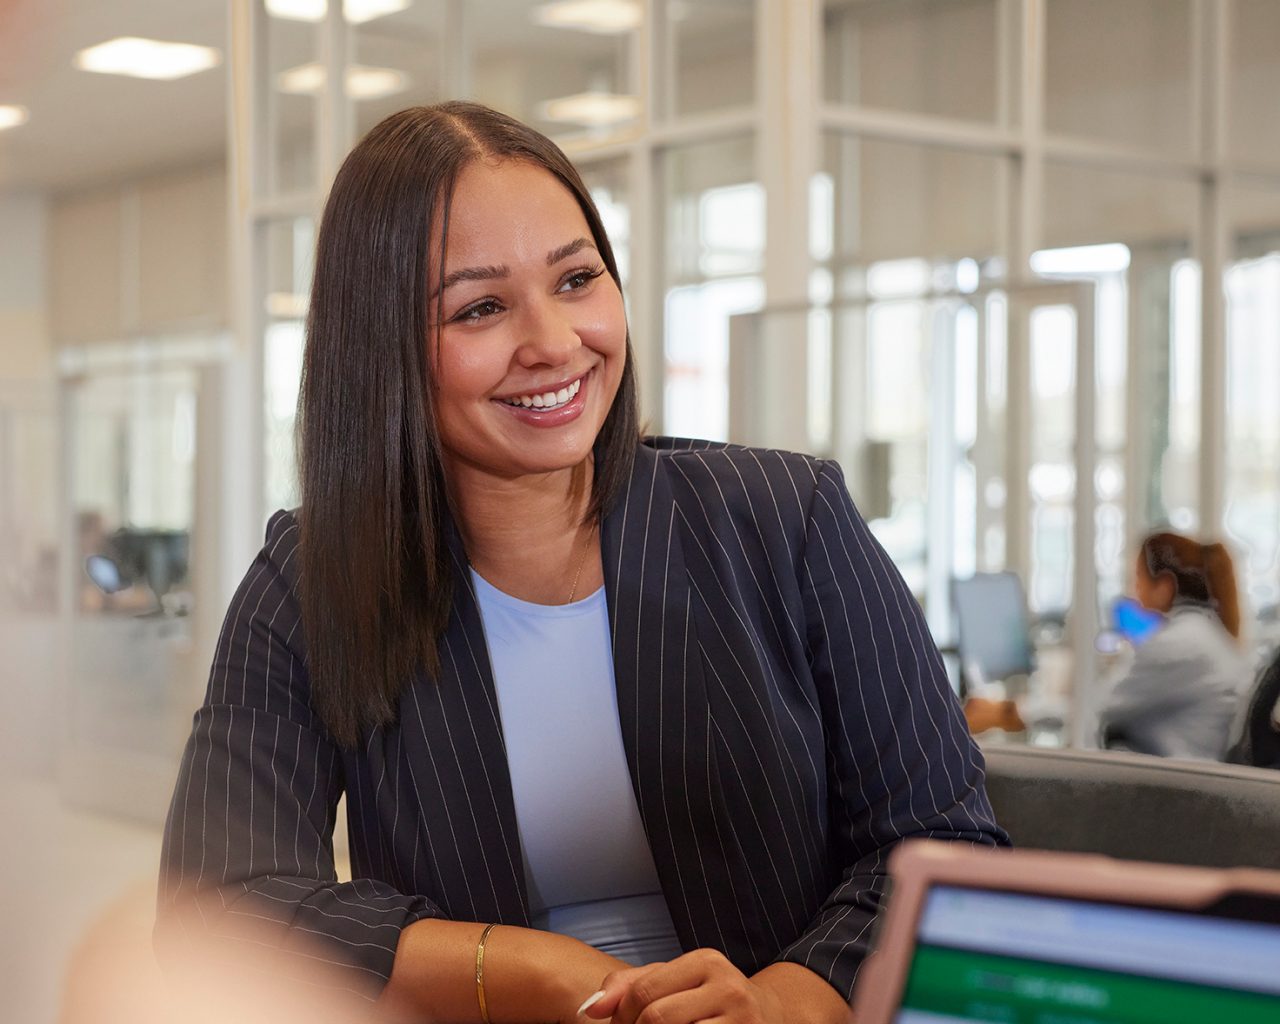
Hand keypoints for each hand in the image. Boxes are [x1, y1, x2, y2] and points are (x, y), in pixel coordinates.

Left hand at [581, 948, 785, 1023]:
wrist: (770, 1017)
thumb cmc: (709, 1000)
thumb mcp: (674, 980)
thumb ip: (629, 985)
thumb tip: (589, 1009)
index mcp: (706, 961)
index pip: (644, 992)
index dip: (620, 1017)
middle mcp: (727, 987)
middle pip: (656, 1019)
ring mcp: (741, 1021)